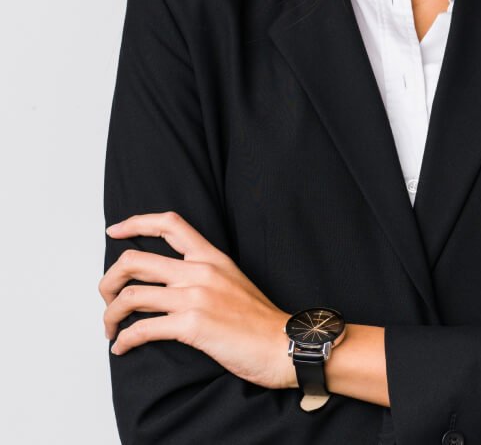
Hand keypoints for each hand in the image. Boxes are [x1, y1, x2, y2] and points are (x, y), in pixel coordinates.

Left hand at [99, 211, 296, 389]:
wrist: (284, 344)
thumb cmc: (259, 320)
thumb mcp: (233, 280)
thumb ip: (204, 274)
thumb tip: (172, 281)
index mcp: (211, 256)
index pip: (170, 223)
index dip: (136, 223)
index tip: (115, 231)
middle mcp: (200, 271)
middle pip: (135, 260)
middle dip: (109, 279)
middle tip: (107, 296)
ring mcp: (196, 297)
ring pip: (131, 295)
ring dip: (110, 314)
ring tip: (110, 328)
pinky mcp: (192, 326)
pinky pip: (142, 328)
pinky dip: (124, 340)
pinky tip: (122, 348)